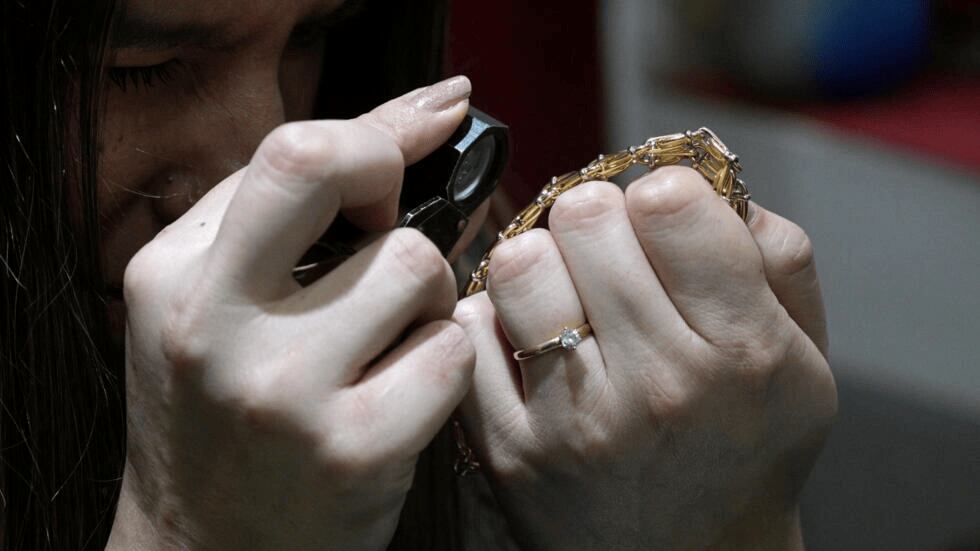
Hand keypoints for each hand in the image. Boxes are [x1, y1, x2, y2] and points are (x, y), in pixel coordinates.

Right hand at [107, 77, 475, 549]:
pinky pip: (451, 349)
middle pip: (336, 167)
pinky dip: (446, 360)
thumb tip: (405, 134)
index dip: (374, 130)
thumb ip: (281, 222)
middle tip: (398, 225)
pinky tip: (409, 391)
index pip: (288, 150)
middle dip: (392, 174)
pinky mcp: (353, 450)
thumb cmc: (221, 420)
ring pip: (416, 265)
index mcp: (171, 275)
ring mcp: (282, 390)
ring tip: (391, 339)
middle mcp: (212, 323)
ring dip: (426, 295)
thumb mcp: (211, 310)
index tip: (426, 122)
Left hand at [454, 167, 836, 549]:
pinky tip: (526, 342)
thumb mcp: (805, 358)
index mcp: (743, 348)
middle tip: (603, 254)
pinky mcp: (512, 449)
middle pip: (582, 214)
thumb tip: (712, 182)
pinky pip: (468, 330)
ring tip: (561, 294)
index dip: (659, 196)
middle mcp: (661, 384)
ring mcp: (577, 419)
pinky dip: (491, 321)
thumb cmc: (747, 450)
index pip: (669, 201)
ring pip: (516, 263)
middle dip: (593, 219)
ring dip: (537, 263)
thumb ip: (778, 257)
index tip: (659, 225)